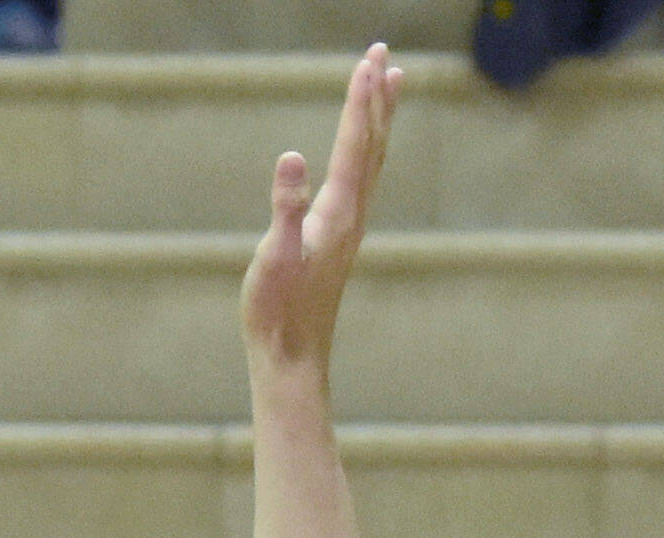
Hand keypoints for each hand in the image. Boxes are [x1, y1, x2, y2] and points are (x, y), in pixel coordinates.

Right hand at [240, 44, 401, 377]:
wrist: (293, 356)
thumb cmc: (277, 312)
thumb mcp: (273, 257)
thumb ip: (283, 208)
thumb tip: (289, 159)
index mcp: (338, 212)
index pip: (353, 143)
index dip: (360, 100)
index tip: (368, 60)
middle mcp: (353, 214)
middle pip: (372, 144)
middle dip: (377, 98)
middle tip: (383, 56)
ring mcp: (350, 227)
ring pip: (373, 160)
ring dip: (379, 120)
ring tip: (389, 86)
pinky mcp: (340, 240)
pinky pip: (362, 180)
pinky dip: (367, 151)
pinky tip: (363, 151)